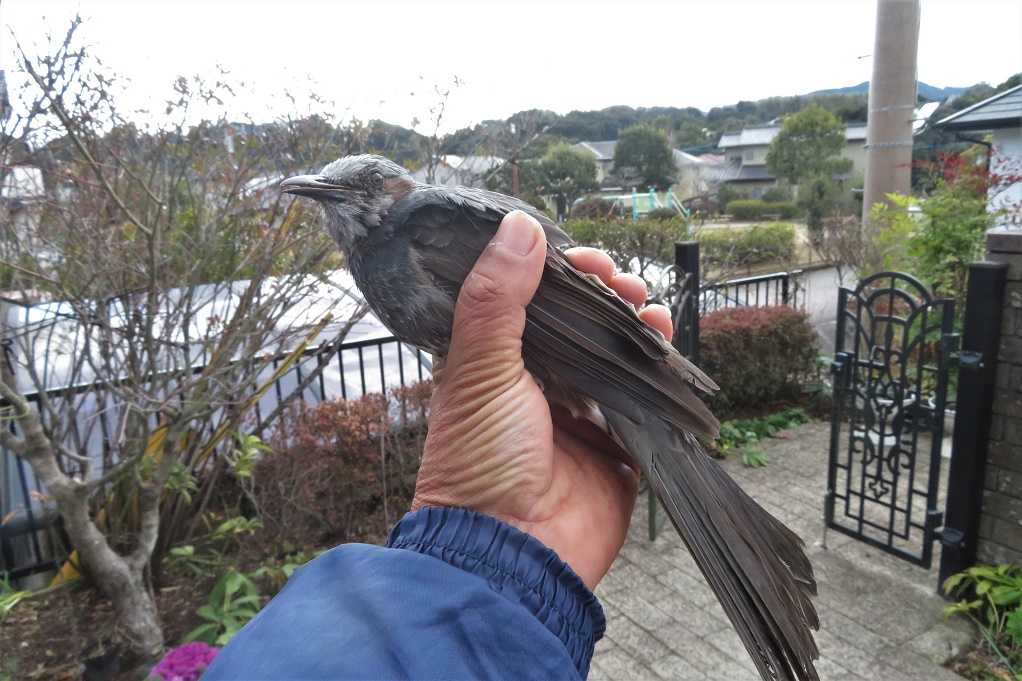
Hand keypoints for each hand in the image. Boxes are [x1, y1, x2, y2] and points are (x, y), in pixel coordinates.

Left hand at [411, 211, 673, 588]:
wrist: (510, 552)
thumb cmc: (480, 460)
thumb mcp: (479, 370)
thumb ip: (497, 299)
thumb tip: (520, 226)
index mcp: (499, 364)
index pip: (534, 302)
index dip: (560, 275)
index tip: (583, 257)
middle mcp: (540, 385)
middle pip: (583, 325)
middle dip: (608, 297)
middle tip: (623, 284)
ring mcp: (581, 417)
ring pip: (618, 358)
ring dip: (637, 328)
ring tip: (649, 311)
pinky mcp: (617, 449)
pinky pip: (645, 403)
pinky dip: (659, 376)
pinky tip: (666, 349)